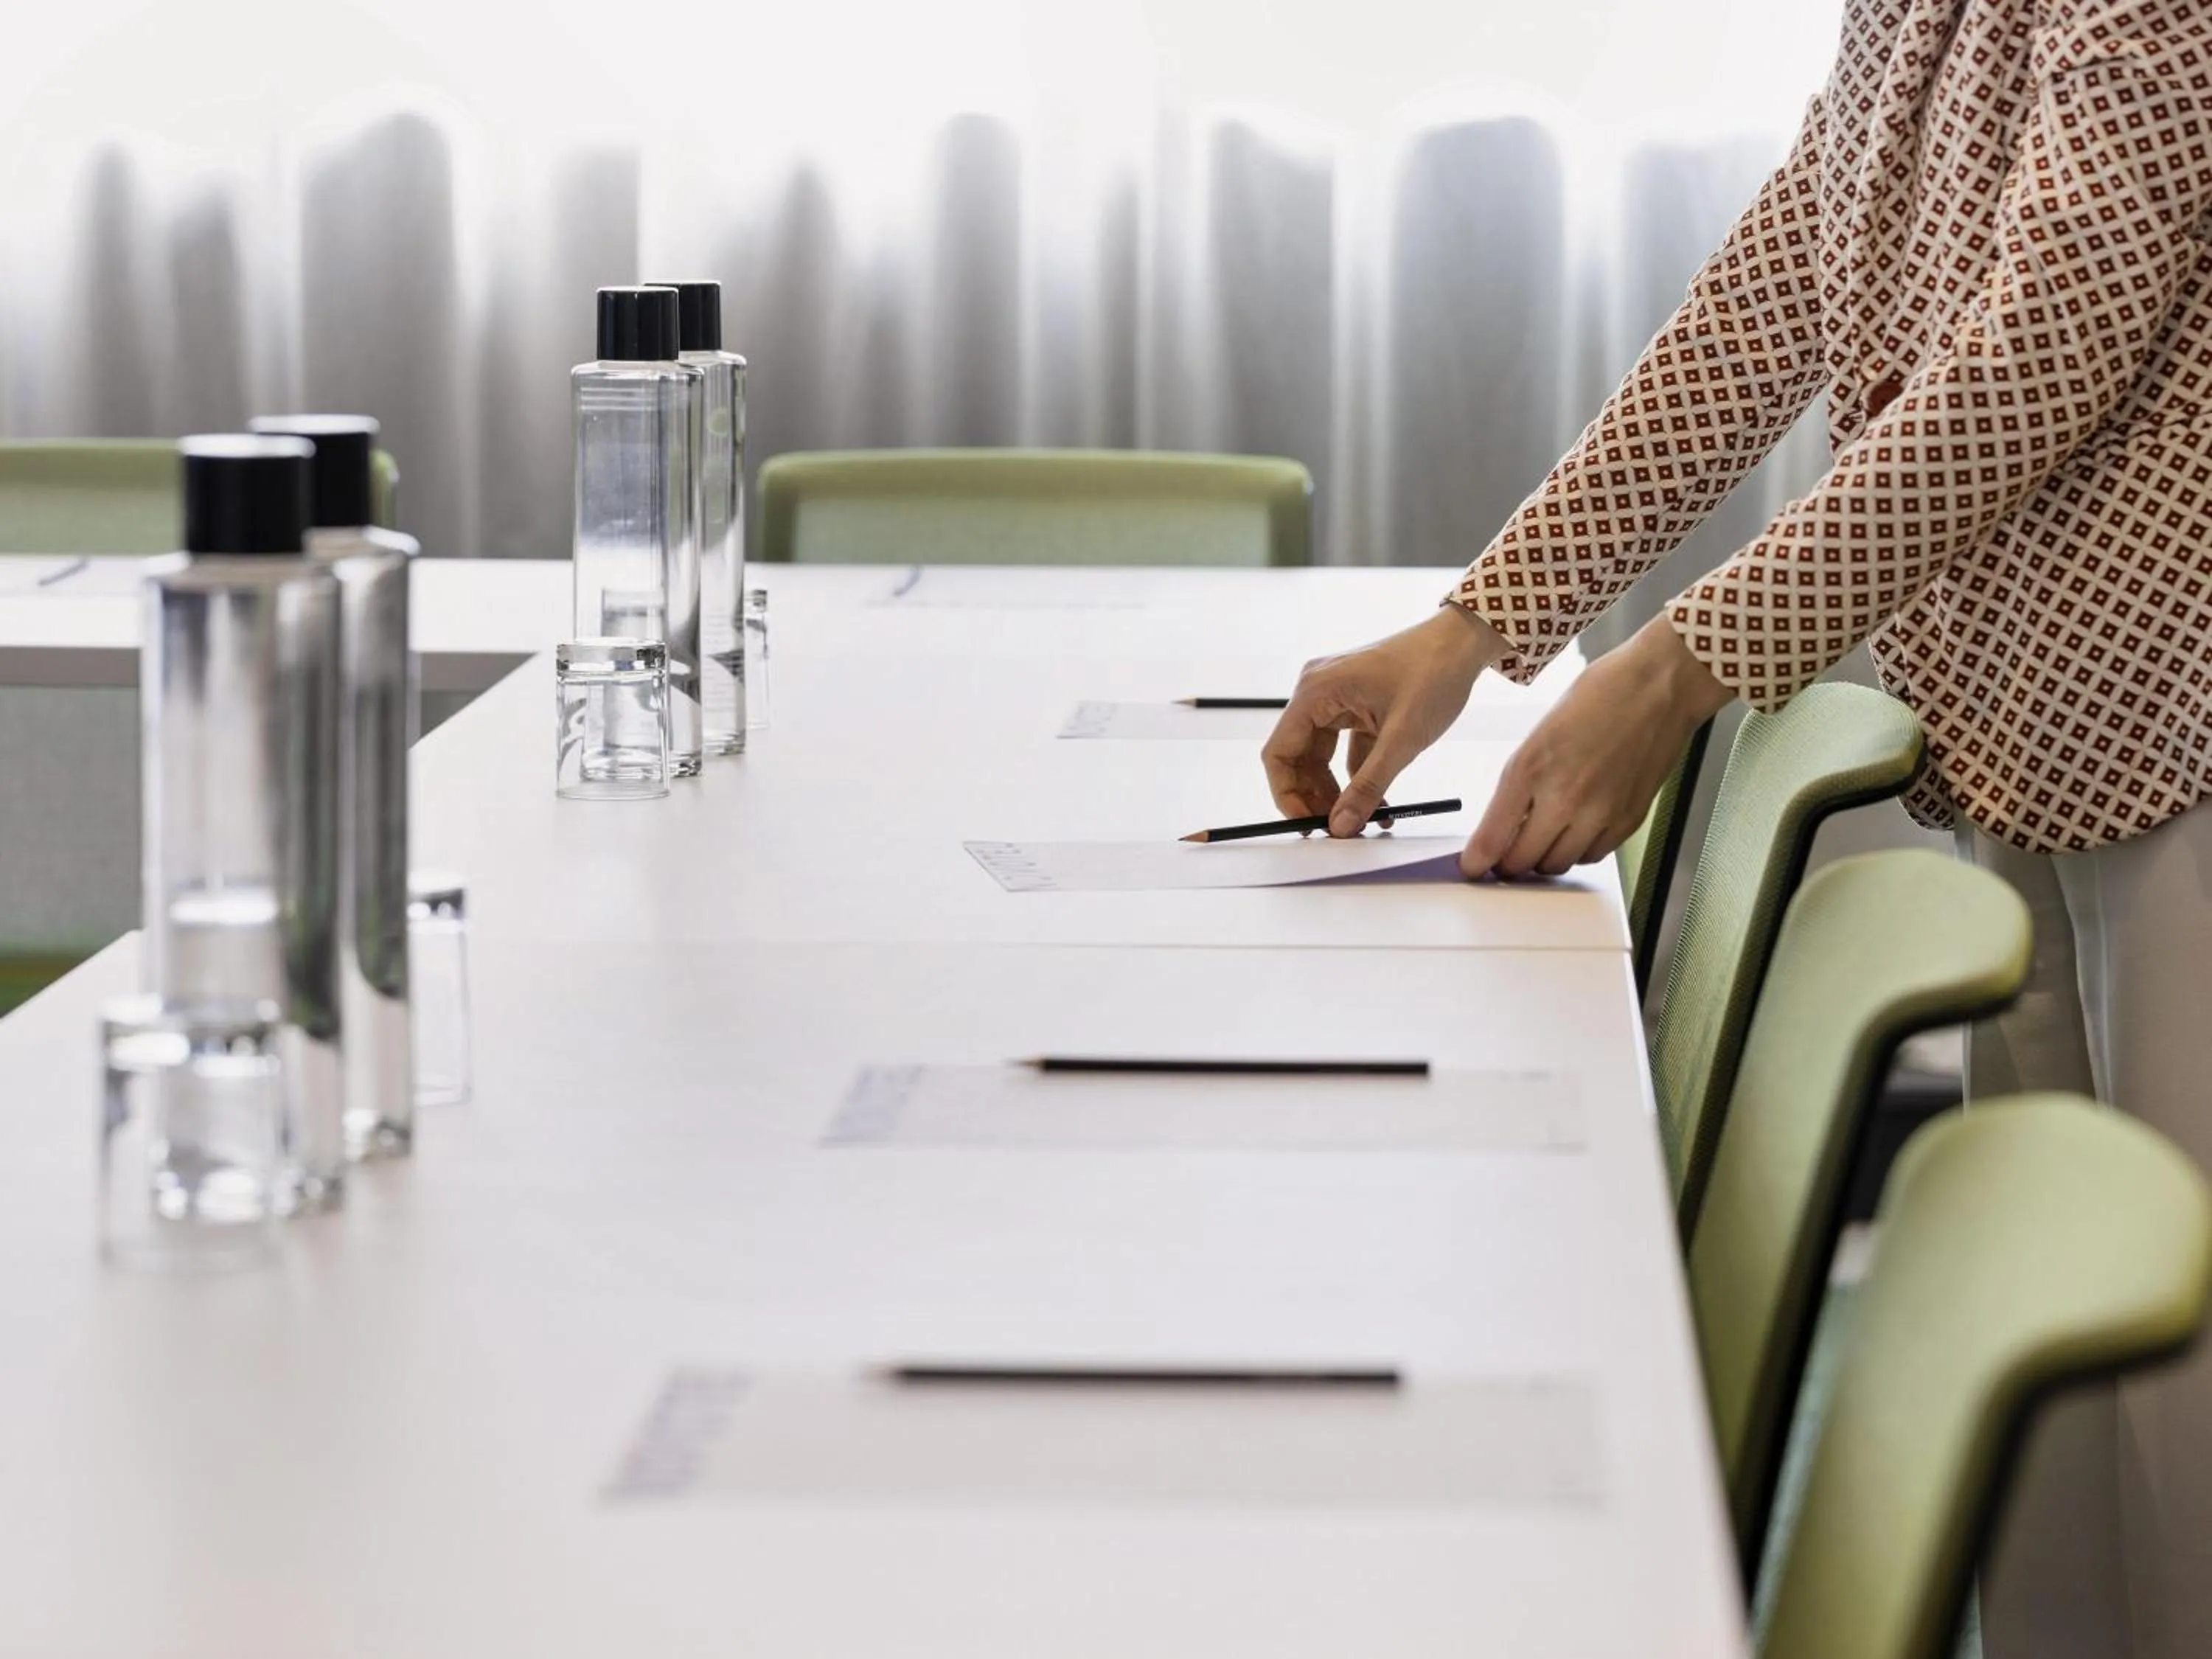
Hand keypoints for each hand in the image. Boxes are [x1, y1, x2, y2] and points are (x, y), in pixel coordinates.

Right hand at [1263, 606, 1507, 836]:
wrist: (1464, 641)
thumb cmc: (1434, 673)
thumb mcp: (1402, 739)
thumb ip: (1369, 785)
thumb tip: (1341, 825)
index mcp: (1316, 691)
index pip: (1278, 753)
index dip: (1286, 794)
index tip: (1307, 824)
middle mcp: (1318, 692)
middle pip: (1297, 758)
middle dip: (1314, 797)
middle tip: (1337, 829)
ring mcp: (1336, 697)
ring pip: (1320, 757)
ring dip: (1338, 791)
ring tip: (1362, 820)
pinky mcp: (1355, 704)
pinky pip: (1344, 749)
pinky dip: (1358, 776)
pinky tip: (1379, 801)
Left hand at [1461, 616, 1733, 879]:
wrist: (1661, 685)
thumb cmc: (1603, 693)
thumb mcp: (1541, 732)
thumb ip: (1520, 780)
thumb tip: (1504, 819)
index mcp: (1531, 768)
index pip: (1492, 838)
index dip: (1476, 861)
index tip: (1472, 866)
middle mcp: (1564, 797)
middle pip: (1522, 862)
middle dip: (1507, 863)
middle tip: (1504, 854)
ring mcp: (1599, 812)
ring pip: (1558, 865)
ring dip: (1543, 859)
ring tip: (1540, 840)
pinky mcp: (1629, 819)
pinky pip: (1593, 856)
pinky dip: (1578, 851)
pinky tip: (1575, 832)